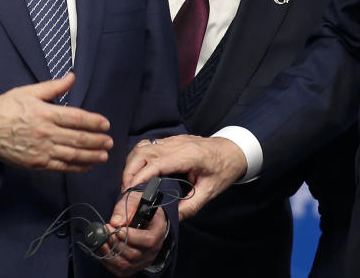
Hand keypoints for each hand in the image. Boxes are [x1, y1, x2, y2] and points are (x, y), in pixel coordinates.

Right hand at [0, 72, 111, 170]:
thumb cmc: (6, 108)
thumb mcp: (29, 92)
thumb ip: (53, 87)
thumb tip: (72, 76)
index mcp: (46, 113)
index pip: (77, 118)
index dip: (94, 121)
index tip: (106, 124)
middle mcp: (46, 133)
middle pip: (78, 138)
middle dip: (97, 141)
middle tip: (110, 142)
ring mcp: (42, 150)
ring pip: (72, 155)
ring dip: (91, 156)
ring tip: (104, 155)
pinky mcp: (36, 163)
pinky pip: (60, 167)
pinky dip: (76, 167)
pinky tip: (87, 166)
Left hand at [98, 190, 168, 275]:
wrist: (139, 214)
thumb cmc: (139, 207)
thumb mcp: (135, 200)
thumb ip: (127, 208)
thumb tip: (116, 222)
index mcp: (159, 231)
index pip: (148, 241)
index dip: (131, 237)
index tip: (118, 229)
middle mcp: (154, 249)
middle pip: (134, 255)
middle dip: (116, 243)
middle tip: (106, 229)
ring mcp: (143, 260)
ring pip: (125, 264)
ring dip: (110, 253)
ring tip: (102, 239)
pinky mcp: (133, 266)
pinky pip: (120, 270)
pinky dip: (108, 261)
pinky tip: (103, 249)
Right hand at [122, 134, 245, 219]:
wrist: (234, 150)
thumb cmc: (224, 169)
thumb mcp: (210, 191)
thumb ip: (191, 206)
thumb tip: (171, 219)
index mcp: (189, 155)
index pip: (157, 163)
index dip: (141, 176)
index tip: (130, 191)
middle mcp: (177, 144)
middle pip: (144, 152)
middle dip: (130, 170)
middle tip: (125, 191)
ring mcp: (173, 140)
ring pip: (143, 147)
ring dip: (131, 164)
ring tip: (128, 184)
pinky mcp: (170, 141)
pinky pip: (148, 146)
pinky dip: (138, 158)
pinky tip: (137, 172)